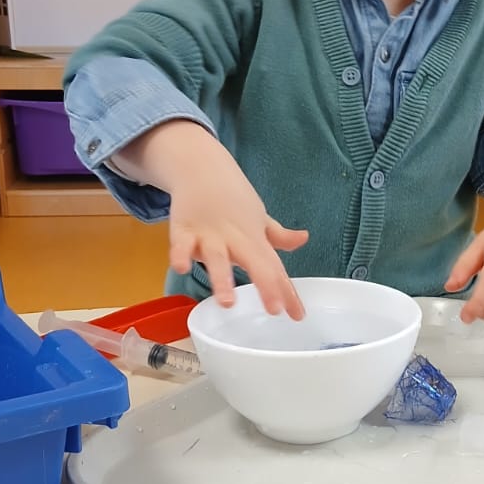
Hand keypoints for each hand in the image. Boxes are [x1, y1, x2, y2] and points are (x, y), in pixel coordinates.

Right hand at [118, 120, 307, 317]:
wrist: (202, 167)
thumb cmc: (232, 199)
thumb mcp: (258, 217)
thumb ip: (277, 236)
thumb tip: (304, 239)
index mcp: (255, 239)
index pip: (276, 269)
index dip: (288, 293)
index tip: (298, 315)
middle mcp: (235, 239)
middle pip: (254, 263)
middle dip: (266, 286)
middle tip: (275, 309)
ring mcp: (208, 235)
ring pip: (217, 259)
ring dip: (222, 279)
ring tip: (228, 302)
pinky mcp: (183, 229)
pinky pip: (180, 244)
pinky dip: (180, 254)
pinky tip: (182, 267)